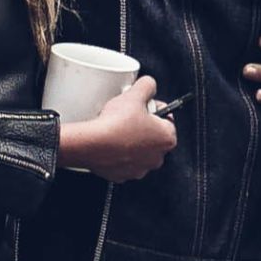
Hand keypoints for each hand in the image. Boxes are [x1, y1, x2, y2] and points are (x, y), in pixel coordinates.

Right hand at [59, 76, 177, 181]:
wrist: (92, 144)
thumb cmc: (116, 124)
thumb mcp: (135, 94)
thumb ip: (148, 85)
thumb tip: (149, 85)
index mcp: (167, 138)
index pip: (168, 120)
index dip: (155, 109)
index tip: (144, 106)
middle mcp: (157, 157)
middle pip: (153, 136)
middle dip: (143, 126)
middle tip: (129, 115)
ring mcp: (139, 169)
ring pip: (139, 150)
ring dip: (131, 140)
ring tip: (118, 128)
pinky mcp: (122, 175)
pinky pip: (123, 161)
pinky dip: (118, 152)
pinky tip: (110, 142)